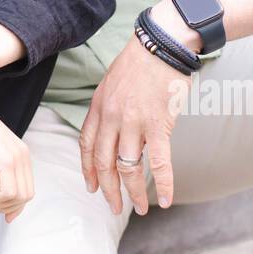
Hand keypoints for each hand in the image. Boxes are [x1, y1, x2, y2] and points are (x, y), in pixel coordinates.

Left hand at [80, 25, 191, 216]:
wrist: (161, 44)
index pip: (86, 146)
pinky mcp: (158, 125)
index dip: (88, 170)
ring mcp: (134, 123)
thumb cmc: (139, 62)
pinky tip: (166, 199)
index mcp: (99, 107)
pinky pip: (159, 162)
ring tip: (141, 208)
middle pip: (104, 162)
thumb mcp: (111, 84)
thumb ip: (108, 109)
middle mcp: (111, 118)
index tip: (92, 187)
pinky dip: (163, 183)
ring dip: (134, 192)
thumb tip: (114, 132)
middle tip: (114, 207)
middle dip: (109, 189)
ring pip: (128, 167)